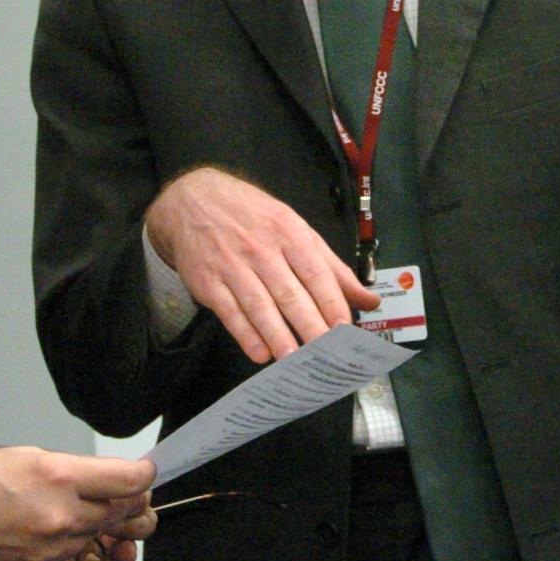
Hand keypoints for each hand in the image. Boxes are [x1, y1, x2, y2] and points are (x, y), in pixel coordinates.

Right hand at [0, 448, 156, 560]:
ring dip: (105, 534)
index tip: (144, 475)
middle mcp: (62, 517)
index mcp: (59, 477)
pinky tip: (55, 539)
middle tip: (130, 500)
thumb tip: (105, 480)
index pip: (129, 482)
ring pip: (101, 543)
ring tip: (101, 527)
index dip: (144, 477)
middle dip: (132, 507)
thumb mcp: (26, 455)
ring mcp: (52, 551)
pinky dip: (69, 552)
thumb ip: (72, 471)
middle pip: (124, 515)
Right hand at [145, 166, 377, 363]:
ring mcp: (232, 266)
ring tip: (294, 359)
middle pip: (289, 293)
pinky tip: (260, 352)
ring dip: (278, 335)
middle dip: (309, 325)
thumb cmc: (251, 217)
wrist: (192, 202)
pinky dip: (245, 335)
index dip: (331, 302)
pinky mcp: (207, 282)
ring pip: (259, 305)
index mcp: (288, 233)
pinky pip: (229, 312)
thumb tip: (367, 300)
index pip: (315, 272)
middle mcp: (261, 249)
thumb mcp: (295, 229)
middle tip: (325, 354)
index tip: (344, 329)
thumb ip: (332, 267)